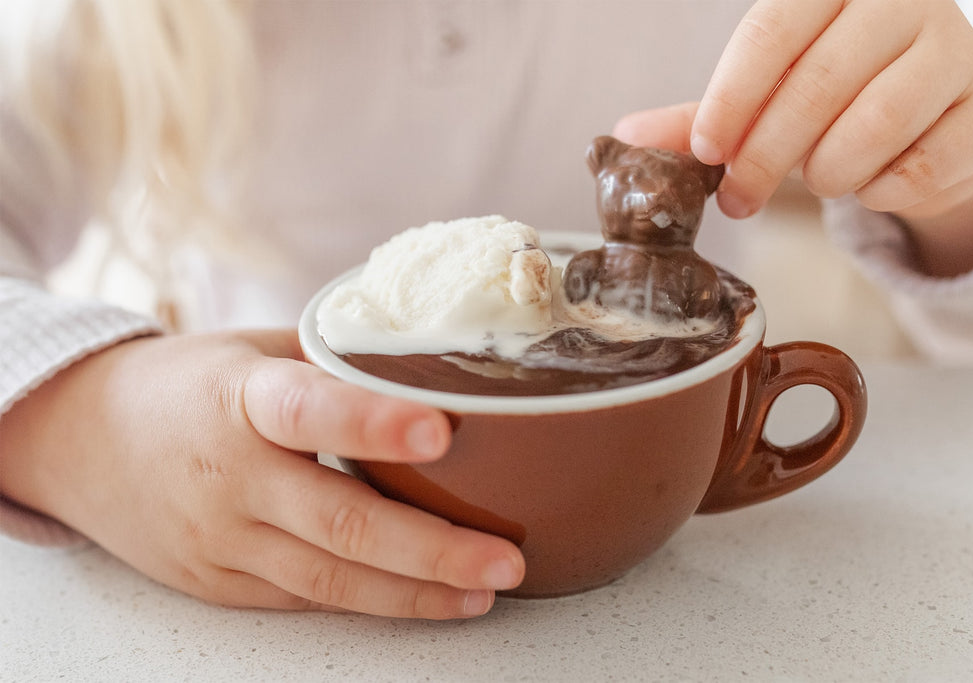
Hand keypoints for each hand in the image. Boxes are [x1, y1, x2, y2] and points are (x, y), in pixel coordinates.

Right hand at [0, 330, 524, 618]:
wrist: (81, 442)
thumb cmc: (186, 385)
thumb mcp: (252, 351)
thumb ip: (334, 363)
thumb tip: (434, 361)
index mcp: (239, 401)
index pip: (311, 411)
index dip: (375, 424)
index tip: (444, 431)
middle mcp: (230, 478)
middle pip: (341, 524)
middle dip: (433, 550)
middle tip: (506, 558)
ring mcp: (221, 541)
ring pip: (332, 580)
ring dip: (416, 593)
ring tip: (484, 590)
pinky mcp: (219, 584)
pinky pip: (307, 598)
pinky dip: (371, 600)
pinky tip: (425, 598)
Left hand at [614, 0, 972, 275]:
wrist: (932, 123)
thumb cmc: (838, 101)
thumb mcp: (765, 100)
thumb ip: (704, 117)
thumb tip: (625, 135)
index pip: (772, 29)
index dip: (732, 96)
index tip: (707, 151)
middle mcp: (901, 4)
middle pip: (816, 85)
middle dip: (764, 157)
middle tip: (737, 199)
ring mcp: (952, 53)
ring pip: (871, 127)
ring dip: (826, 174)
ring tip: (817, 179)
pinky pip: (916, 168)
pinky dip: (879, 191)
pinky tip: (872, 181)